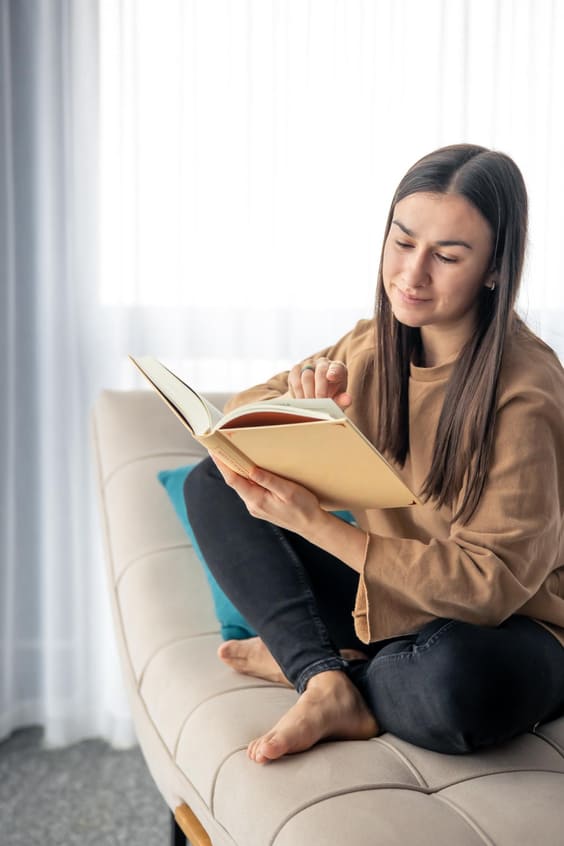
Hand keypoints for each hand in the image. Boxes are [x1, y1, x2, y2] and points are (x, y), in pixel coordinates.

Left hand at [210, 454, 324, 536]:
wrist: (312, 525)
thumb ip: (268, 480)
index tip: (214, 450)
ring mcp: (256, 506)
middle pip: (235, 481)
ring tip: (232, 453)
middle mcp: (252, 505)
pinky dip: (246, 477)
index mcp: (257, 500)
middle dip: (227, 464)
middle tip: (220, 446)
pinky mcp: (261, 506)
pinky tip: (249, 469)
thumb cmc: (304, 508)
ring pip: (242, 485)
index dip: (222, 464)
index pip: (233, 479)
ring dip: (237, 470)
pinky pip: (249, 489)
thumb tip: (251, 469)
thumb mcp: (288, 491)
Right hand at [285, 357, 350, 408]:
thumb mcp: (337, 400)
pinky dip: (297, 392)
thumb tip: (348, 400)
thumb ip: (342, 400)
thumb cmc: (330, 397)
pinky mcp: (296, 369)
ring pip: (306, 376)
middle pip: (321, 371)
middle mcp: (323, 363)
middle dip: (320, 389)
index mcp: (338, 368)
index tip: (331, 377)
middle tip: (319, 402)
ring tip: (310, 405)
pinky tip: (301, 401)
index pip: (337, 368)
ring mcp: (309, 364)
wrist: (314, 398)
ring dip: (308, 393)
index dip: (334, 371)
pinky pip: (295, 379)